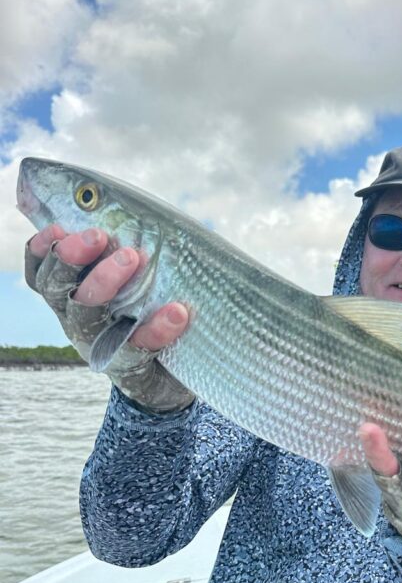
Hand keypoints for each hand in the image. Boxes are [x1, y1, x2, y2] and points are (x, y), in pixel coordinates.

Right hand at [25, 224, 193, 411]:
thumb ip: (125, 247)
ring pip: (85, 315)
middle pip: (56, 287)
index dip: (43, 249)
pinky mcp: (129, 367)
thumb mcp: (136, 278)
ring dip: (105, 282)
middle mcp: (76, 319)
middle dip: (72, 258)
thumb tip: (125, 204)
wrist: (173, 378)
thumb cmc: (151, 312)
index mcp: (71, 294)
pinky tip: (178, 311)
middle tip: (99, 235)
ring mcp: (98, 345)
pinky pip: (137, 346)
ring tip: (133, 256)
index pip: (42, 269)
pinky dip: (158, 327)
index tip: (58, 228)